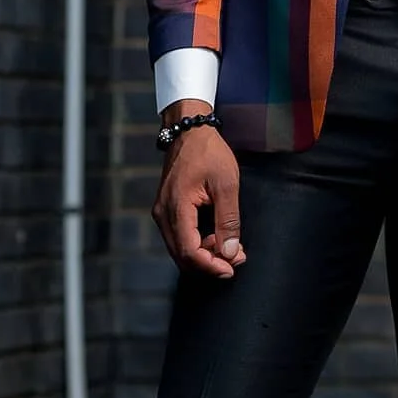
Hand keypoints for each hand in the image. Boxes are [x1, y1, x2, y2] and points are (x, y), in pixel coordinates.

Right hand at [152, 103, 246, 278]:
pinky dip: (196, 244)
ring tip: (230, 248)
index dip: (211, 266)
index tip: (232, 267)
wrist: (189, 130)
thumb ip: (228, 220)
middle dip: (209, 264)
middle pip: (182, 256)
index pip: (189, 252)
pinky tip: (215, 237)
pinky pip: (178, 237)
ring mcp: (162, 211)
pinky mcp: (166, 208)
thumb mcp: (226, 184)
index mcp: (176, 207)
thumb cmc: (208, 152)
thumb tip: (231, 252)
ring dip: (204, 255)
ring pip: (179, 249)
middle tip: (236, 259)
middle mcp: (163, 213)